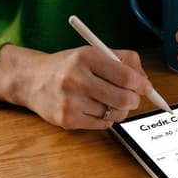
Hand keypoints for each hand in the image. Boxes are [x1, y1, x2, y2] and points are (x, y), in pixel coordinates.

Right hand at [0, 44, 151, 129]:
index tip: (144, 86)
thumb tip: (145, 81)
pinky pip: (102, 125)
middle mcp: (76, 79)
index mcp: (85, 57)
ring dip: (118, 109)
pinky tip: (95, 108)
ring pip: (114, 113)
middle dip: (134, 99)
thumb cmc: (67, 66)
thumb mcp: (93, 52)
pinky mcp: (67, 120)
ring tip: (108, 100)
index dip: (141, 84)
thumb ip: (123, 60)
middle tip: (132, 97)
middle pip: (124, 98)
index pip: (126, 76)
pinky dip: (105, 118)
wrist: (31, 80)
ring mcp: (70, 102)